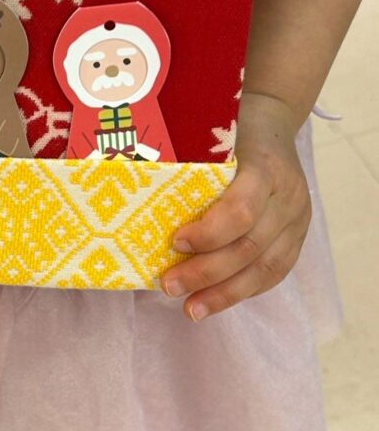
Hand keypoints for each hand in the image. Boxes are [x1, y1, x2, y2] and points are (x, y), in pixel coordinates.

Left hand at [160, 92, 311, 320]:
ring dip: (225, 294)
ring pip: (265, 267)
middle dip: (207, 273)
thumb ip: (186, 164)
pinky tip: (215, 302)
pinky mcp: (298, 235)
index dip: (208, 233)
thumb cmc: (229, 129)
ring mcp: (297, 218)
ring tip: (191, 309)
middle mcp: (288, 195)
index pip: (242, 210)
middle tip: (169, 286)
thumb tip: (132, 196)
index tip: (174, 242)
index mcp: (264, 166)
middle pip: (250, 246)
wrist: (274, 121)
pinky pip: (274, 272)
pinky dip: (243, 290)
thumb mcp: (210, 136)